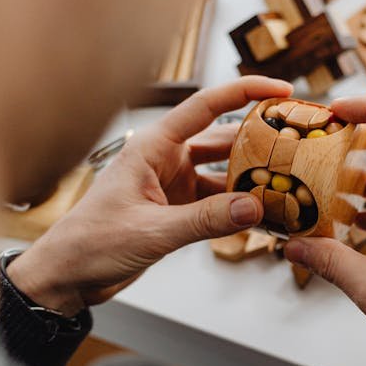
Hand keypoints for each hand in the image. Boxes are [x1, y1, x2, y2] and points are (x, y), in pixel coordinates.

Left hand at [8, 77, 292, 315]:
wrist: (67, 277)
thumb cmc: (89, 243)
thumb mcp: (151, 231)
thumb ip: (204, 220)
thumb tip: (254, 206)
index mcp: (153, 147)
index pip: (205, 107)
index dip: (245, 92)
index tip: (280, 89)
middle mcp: (166, 160)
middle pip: (222, 139)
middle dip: (259, 139)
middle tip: (298, 140)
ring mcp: (173, 185)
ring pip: (223, 173)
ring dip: (252, 179)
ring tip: (289, 182)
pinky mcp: (177, 210)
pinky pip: (217, 203)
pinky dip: (239, 208)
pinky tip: (264, 215)